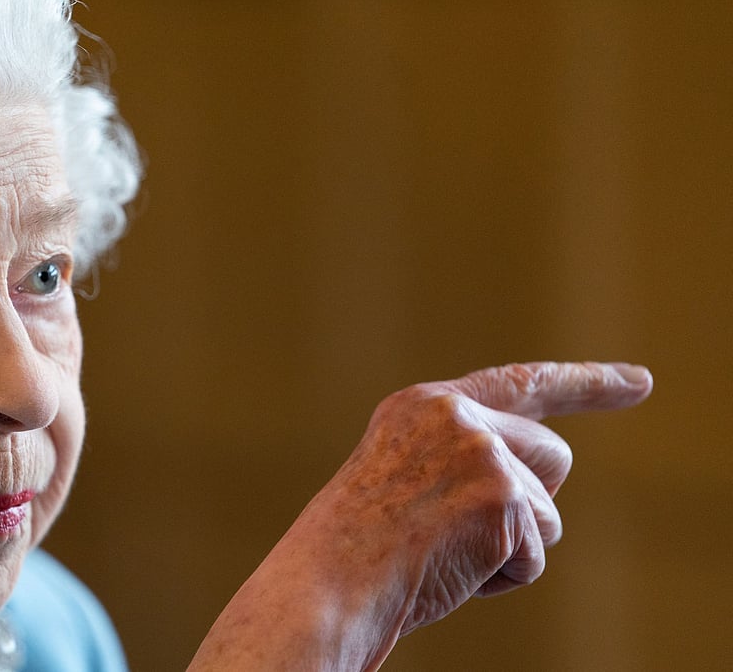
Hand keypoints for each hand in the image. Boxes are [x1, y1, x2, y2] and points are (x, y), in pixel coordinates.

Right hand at [338, 361, 651, 633]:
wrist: (326, 583)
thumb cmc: (354, 551)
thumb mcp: (400, 481)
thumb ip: (459, 461)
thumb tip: (538, 494)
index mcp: (421, 406)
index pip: (517, 384)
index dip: (585, 384)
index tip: (640, 383)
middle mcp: (454, 415)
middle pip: (552, 456)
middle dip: (531, 502)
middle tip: (465, 532)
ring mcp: (481, 451)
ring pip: (548, 513)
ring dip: (509, 547)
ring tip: (440, 554)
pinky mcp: (502, 497)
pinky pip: (534, 556)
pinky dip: (501, 577)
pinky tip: (449, 571)